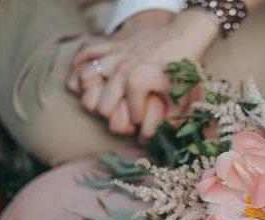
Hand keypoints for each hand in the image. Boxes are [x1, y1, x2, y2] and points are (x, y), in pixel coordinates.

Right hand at [68, 10, 217, 139]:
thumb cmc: (181, 69)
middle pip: (101, 103)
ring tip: (101, 98)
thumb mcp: (183, 97)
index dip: (135, 121)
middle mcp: (122, 68)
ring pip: (86, 77)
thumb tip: (160, 138)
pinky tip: (85, 76)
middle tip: (118, 114)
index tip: (141, 121)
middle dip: (110, 113)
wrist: (183, 37)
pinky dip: (80, 63)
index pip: (126, 113)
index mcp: (138, 81)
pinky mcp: (113, 43)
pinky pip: (86, 51)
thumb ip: (172, 119)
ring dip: (90, 92)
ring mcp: (115, 54)